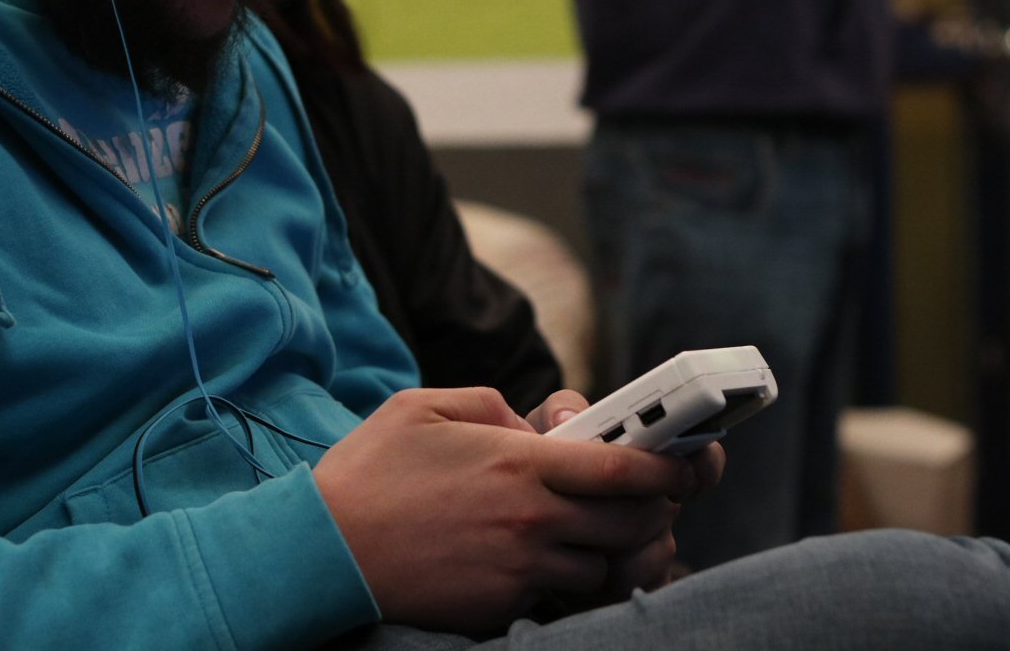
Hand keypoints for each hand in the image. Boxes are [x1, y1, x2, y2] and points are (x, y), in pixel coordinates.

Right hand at [315, 387, 690, 632]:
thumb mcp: (426, 406)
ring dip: (604, 546)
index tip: (686, 462)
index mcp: (519, 462)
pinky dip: (560, 576)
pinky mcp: (501, 605)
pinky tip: (532, 555)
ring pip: (601, 565)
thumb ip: (492, 405)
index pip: (625, 468)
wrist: (323, 551)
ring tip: (576, 525)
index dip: (668, 466)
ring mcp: (519, 568)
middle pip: (632, 523)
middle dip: (651, 509)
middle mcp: (531, 518)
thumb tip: (533, 429)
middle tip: (642, 496)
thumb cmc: (370, 471)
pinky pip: (556, 593)